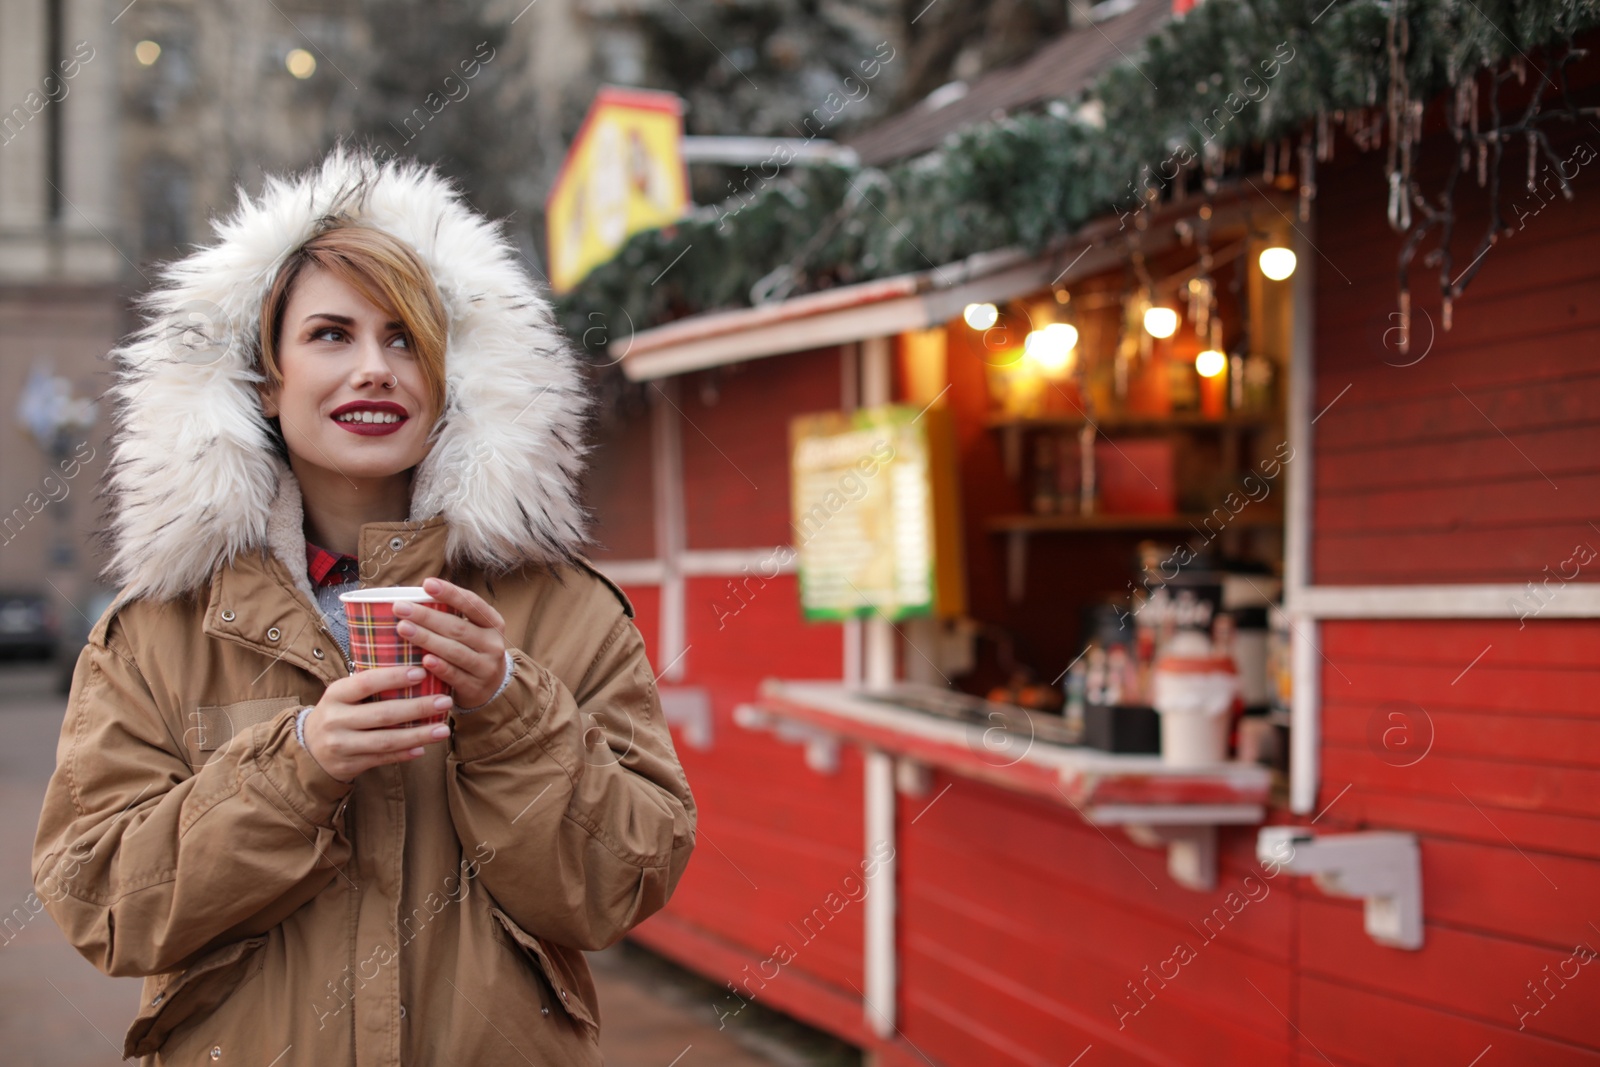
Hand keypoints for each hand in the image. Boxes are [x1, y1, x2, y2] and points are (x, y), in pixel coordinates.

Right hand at [303, 666, 454, 781]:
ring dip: (418, 735)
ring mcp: (341, 745)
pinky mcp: (348, 765)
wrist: (307, 750)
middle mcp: (335, 720)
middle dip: (417, 708)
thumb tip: (416, 668)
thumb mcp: (343, 695)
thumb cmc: (337, 713)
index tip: (421, 672)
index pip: (365, 683)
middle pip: (382, 714)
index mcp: (335, 695)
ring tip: (443, 729)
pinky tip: (424, 748)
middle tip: (445, 701)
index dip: (393, 678)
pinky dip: (404, 754)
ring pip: (386, 741)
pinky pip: (382, 759)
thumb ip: (369, 685)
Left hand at [393, 577, 508, 709]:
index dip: (450, 593)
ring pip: (455, 651)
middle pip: (457, 627)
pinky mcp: (475, 688)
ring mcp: (486, 667)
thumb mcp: (472, 631)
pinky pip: (455, 676)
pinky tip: (424, 660)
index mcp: (493, 623)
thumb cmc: (472, 650)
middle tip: (400, 608)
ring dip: (427, 639)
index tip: (427, 583)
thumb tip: (413, 598)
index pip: (472, 603)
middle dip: (427, 616)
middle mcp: (493, 643)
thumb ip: (451, 616)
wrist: (492, 688)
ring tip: (403, 628)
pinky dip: (440, 667)